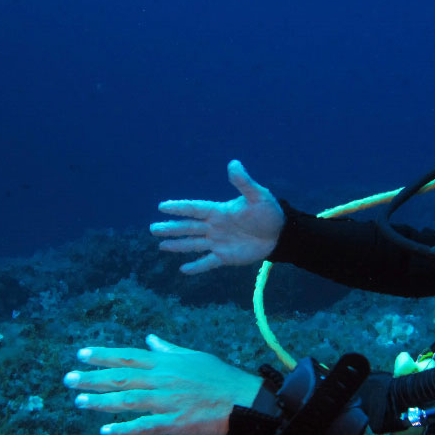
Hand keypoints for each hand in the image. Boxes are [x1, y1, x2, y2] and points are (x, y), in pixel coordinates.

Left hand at [64, 334, 262, 434]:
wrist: (243, 400)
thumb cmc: (220, 377)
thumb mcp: (194, 356)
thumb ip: (168, 350)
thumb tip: (150, 340)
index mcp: (165, 363)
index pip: (128, 356)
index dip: (103, 355)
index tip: (81, 354)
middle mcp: (162, 379)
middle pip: (121, 377)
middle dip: (93, 378)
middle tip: (69, 379)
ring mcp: (166, 401)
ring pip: (127, 399)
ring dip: (101, 401)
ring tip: (79, 402)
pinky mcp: (174, 422)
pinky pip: (144, 426)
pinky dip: (124, 429)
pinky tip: (106, 432)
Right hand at [150, 159, 284, 273]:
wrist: (280, 234)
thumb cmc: (269, 212)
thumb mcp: (258, 196)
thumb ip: (244, 182)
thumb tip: (233, 163)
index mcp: (219, 211)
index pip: (195, 209)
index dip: (179, 207)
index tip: (162, 206)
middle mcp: (215, 227)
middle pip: (188, 227)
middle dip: (171, 228)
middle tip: (153, 228)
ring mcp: (218, 242)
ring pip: (193, 244)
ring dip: (177, 245)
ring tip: (161, 246)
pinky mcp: (225, 257)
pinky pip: (207, 262)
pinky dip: (196, 267)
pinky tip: (183, 270)